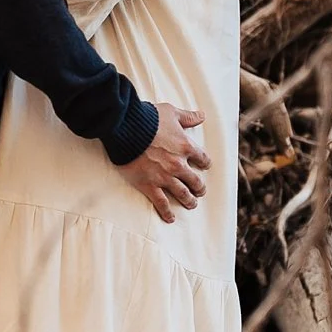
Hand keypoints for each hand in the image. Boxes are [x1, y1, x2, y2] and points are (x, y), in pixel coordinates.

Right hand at [117, 103, 211, 223]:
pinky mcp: (149, 185)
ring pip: (182, 194)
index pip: (203, 159)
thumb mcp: (171, 112)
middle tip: (200, 191)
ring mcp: (164, 177)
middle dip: (199, 187)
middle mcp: (178, 164)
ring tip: (191, 204)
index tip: (204, 166)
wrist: (126, 128)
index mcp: (185, 147)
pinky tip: (170, 218)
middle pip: (195, 181)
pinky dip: (167, 212)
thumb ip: (187, 117)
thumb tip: (202, 115)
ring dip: (189, 201)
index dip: (204, 163)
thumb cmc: (148, 118)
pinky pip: (161, 203)